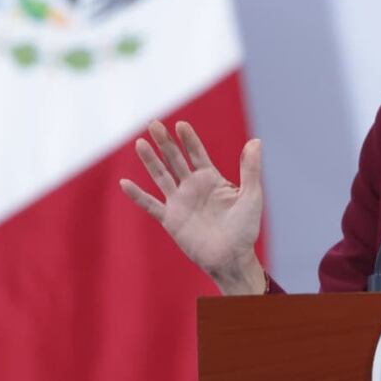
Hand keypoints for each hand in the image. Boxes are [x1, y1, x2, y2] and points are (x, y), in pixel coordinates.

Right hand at [119, 120, 265, 294]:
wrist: (231, 257)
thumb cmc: (245, 228)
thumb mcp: (251, 195)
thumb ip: (250, 169)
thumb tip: (256, 141)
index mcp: (212, 180)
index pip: (197, 154)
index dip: (189, 139)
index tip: (180, 124)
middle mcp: (193, 187)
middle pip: (175, 159)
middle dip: (165, 142)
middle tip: (153, 123)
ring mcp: (180, 202)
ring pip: (161, 176)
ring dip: (150, 160)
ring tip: (140, 143)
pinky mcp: (170, 219)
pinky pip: (150, 205)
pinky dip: (137, 195)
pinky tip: (124, 183)